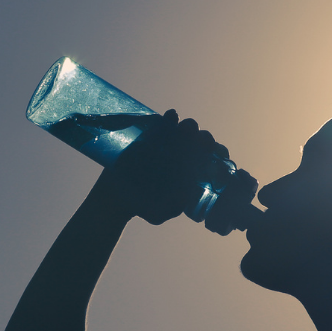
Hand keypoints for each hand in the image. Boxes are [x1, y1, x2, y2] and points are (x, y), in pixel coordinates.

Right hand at [94, 110, 227, 225]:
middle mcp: (182, 155)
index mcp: (190, 172)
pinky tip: (172, 117)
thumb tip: (184, 197)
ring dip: (189, 126)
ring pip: (185, 129)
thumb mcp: (157, 213)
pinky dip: (170, 118)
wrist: (114, 196)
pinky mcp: (151, 135)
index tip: (215, 154)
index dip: (217, 153)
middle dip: (204, 138)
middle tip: (202, 142)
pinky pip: (163, 123)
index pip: (210, 159)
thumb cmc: (140, 205)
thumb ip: (171, 209)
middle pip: (200, 141)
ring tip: (187, 129)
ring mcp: (167, 143)